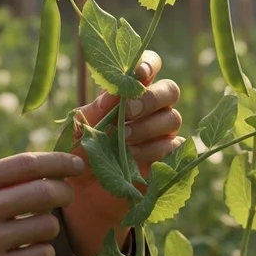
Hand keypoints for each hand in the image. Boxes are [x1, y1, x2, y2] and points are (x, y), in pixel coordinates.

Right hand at [0, 152, 84, 255]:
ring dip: (49, 226)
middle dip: (64, 193)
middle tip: (65, 196)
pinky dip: (41, 253)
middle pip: (45, 192)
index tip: (75, 163)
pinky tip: (28, 253)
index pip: (26, 163)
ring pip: (47, 225)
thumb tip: (32, 173)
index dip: (58, 161)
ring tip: (36, 230)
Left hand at [62, 50, 184, 255]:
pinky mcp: (167, 158)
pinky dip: (154, 150)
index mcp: (130, 92)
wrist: (82, 191)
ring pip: (172, 118)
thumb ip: (98, 110)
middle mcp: (151, 109)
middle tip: (126, 112)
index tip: (137, 73)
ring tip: (122, 140)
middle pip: (170, 90)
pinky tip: (133, 157)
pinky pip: (174, 147)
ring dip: (146, 127)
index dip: (148, 63)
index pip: (149, 66)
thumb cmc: (80, 151)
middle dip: (150, 98)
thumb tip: (116, 92)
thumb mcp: (81, 129)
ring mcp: (162, 133)